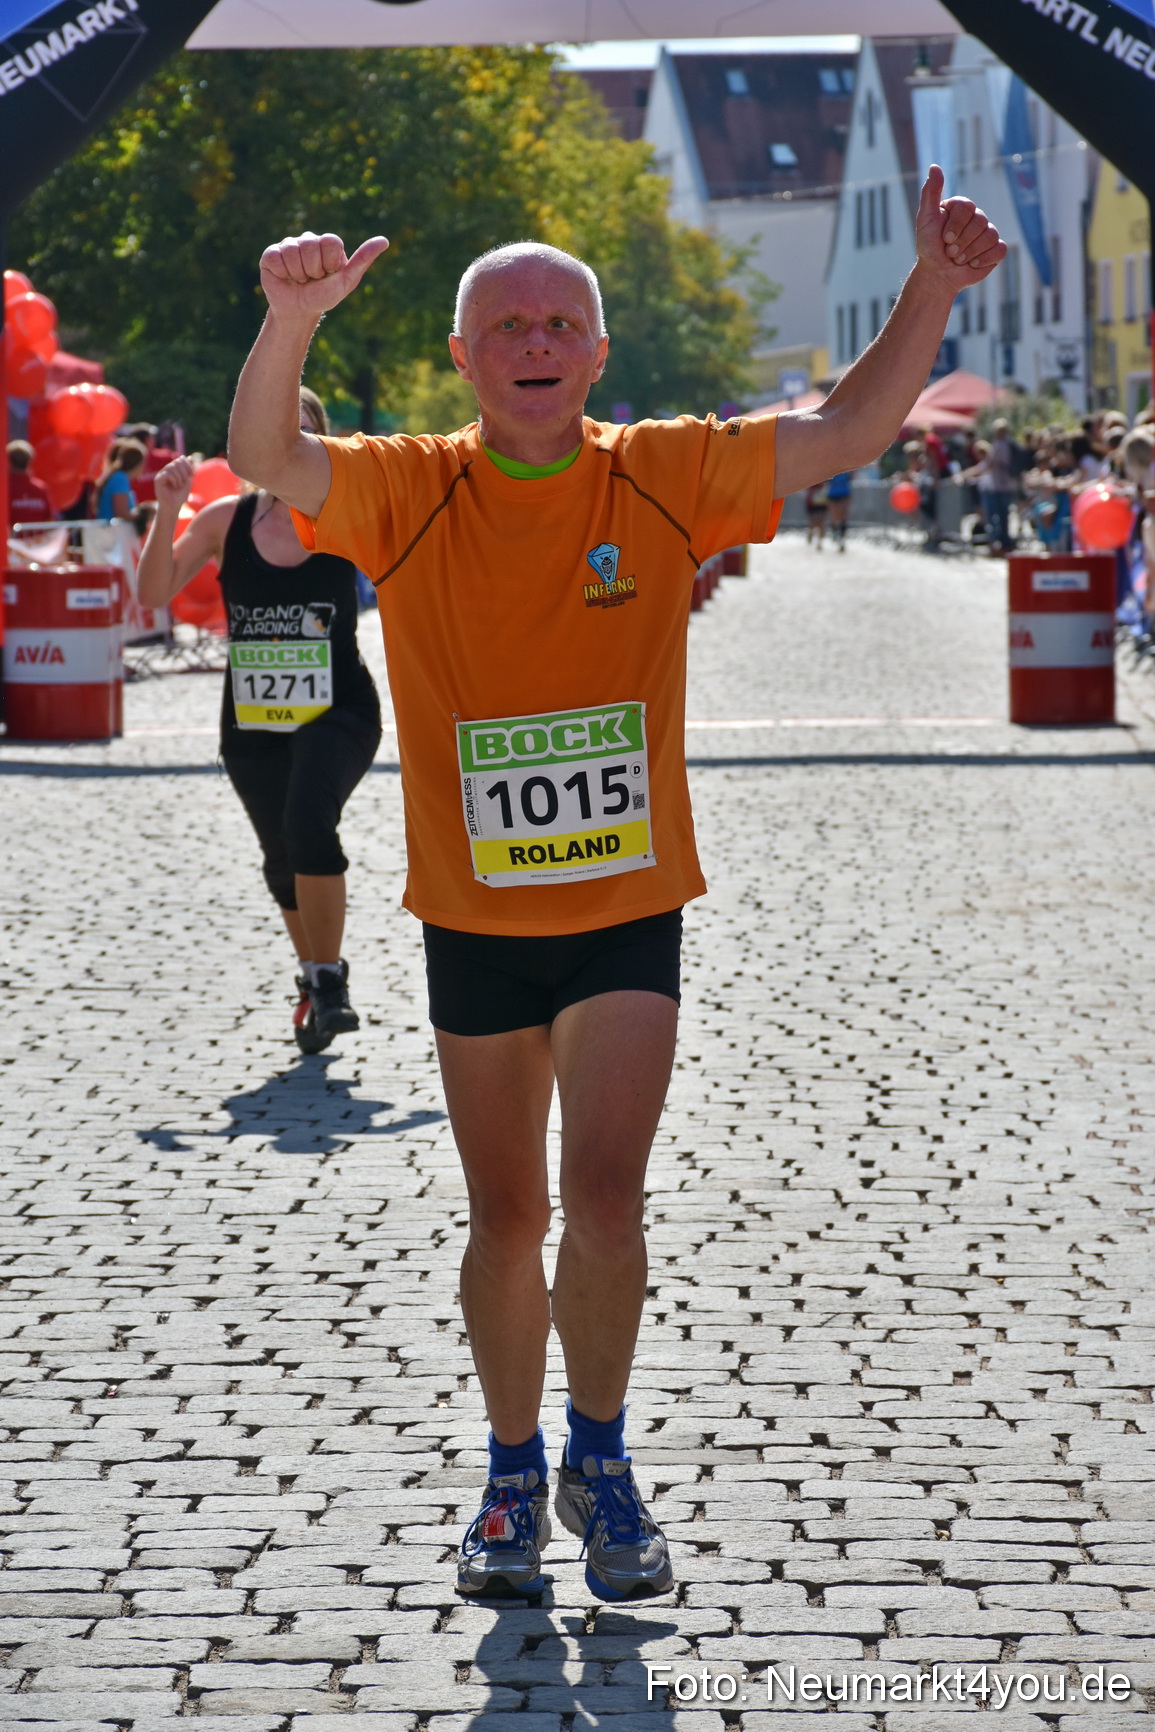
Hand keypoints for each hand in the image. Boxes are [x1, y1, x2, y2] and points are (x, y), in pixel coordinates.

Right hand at [154, 456, 194, 513]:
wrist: (173, 506)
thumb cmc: (180, 495)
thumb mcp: (187, 481)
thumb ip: (188, 469)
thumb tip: (189, 457)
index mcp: (173, 470)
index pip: (180, 460)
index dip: (187, 465)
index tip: (192, 475)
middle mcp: (166, 470)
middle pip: (176, 462)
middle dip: (183, 472)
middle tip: (184, 481)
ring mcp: (161, 474)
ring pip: (171, 467)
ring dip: (179, 477)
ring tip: (179, 485)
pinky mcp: (157, 480)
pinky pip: (166, 473)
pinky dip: (174, 480)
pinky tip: (175, 486)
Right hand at [260, 230, 388, 321]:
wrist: (300, 311)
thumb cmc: (324, 296)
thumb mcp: (346, 281)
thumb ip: (363, 260)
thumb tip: (384, 240)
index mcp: (328, 243)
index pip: (331, 242)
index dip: (330, 263)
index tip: (329, 275)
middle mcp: (308, 239)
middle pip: (310, 245)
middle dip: (313, 270)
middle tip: (312, 279)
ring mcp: (288, 245)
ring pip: (292, 252)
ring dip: (297, 274)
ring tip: (299, 280)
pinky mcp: (270, 254)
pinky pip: (275, 257)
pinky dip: (282, 273)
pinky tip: (285, 278)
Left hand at [915, 166, 1006, 292]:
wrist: (937, 274)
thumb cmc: (930, 246)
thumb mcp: (926, 219)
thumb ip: (930, 193)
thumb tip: (934, 166)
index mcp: (962, 207)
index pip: (967, 208)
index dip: (955, 226)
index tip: (944, 239)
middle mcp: (977, 217)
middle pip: (980, 222)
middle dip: (961, 242)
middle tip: (950, 252)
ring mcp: (988, 233)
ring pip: (990, 237)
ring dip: (970, 253)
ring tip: (958, 259)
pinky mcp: (996, 250)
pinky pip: (1000, 249)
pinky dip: (984, 260)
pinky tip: (972, 264)